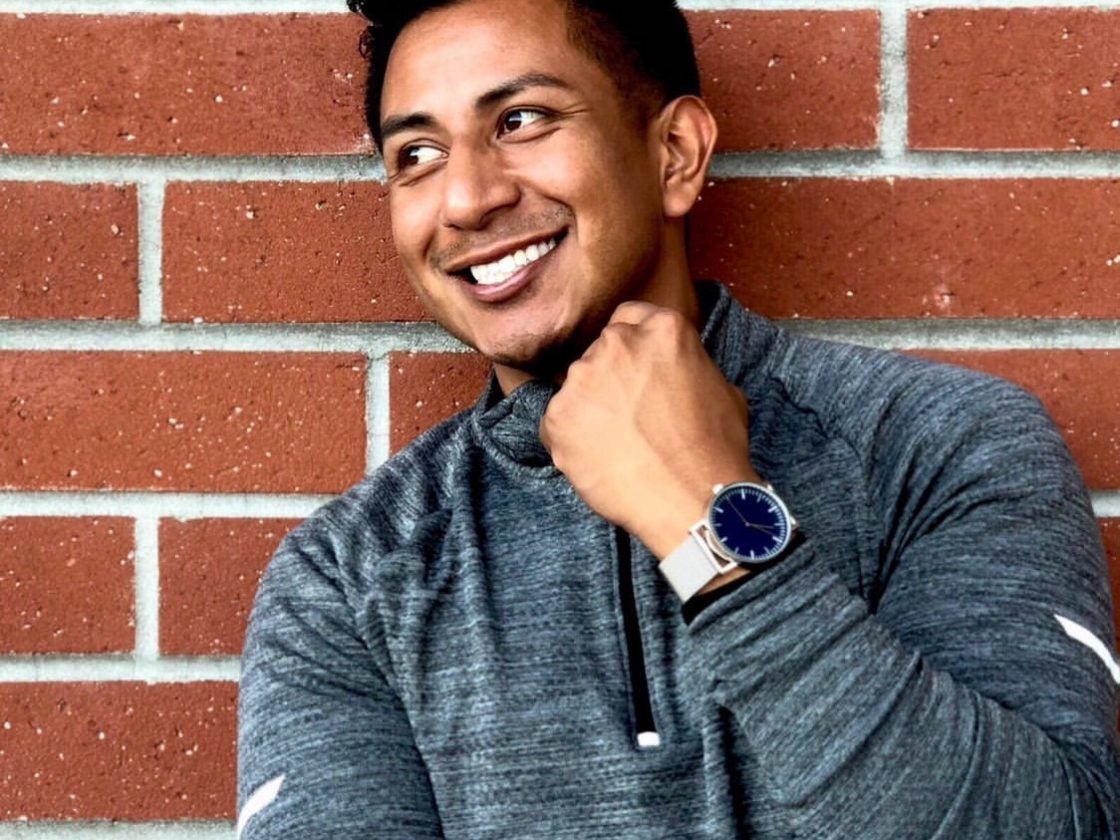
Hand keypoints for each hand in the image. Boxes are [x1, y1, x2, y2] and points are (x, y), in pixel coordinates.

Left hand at [539, 300, 759, 557]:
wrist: (693, 500)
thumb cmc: (715, 450)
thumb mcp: (722, 388)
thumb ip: (689, 365)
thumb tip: (677, 371)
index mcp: (662, 329)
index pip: (629, 318)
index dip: (632, 348)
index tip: (635, 372)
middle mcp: (617, 343)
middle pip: (599, 352)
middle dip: (609, 379)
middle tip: (628, 417)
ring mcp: (582, 378)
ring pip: (576, 389)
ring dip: (589, 410)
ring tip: (617, 447)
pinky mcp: (557, 416)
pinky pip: (556, 425)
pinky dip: (571, 442)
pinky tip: (600, 462)